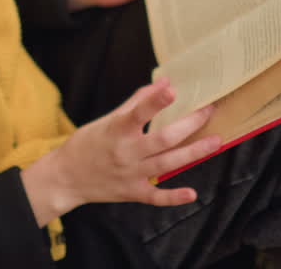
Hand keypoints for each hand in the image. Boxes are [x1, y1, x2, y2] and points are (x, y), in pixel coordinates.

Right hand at [21, 78, 219, 225]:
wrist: (66, 178)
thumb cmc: (88, 143)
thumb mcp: (107, 120)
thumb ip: (136, 103)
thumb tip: (163, 84)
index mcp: (116, 130)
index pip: (138, 113)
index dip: (154, 101)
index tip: (171, 89)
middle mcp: (125, 152)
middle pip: (162, 140)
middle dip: (189, 125)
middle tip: (209, 111)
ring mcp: (130, 174)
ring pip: (166, 164)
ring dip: (193, 153)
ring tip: (215, 142)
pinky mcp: (132, 193)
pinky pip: (155, 197)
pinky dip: (173, 196)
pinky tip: (192, 193)